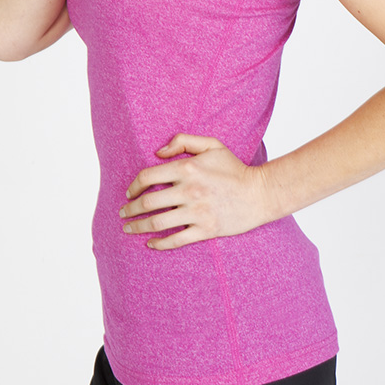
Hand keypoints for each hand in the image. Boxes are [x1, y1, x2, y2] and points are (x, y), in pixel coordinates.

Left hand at [120, 134, 273, 249]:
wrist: (261, 193)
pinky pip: (176, 240)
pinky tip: (150, 243)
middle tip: (123, 213)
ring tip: (129, 229)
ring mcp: (197, 212)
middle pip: (148, 203)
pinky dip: (159, 244)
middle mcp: (189, 191)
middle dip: (130, 209)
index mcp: (187, 169)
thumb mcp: (212, 145)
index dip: (133, 186)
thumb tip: (158, 153)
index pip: (148, 177)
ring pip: (158, 223)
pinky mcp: (205, 230)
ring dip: (138, 227)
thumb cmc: (234, 168)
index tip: (129, 193)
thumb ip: (183, 141)